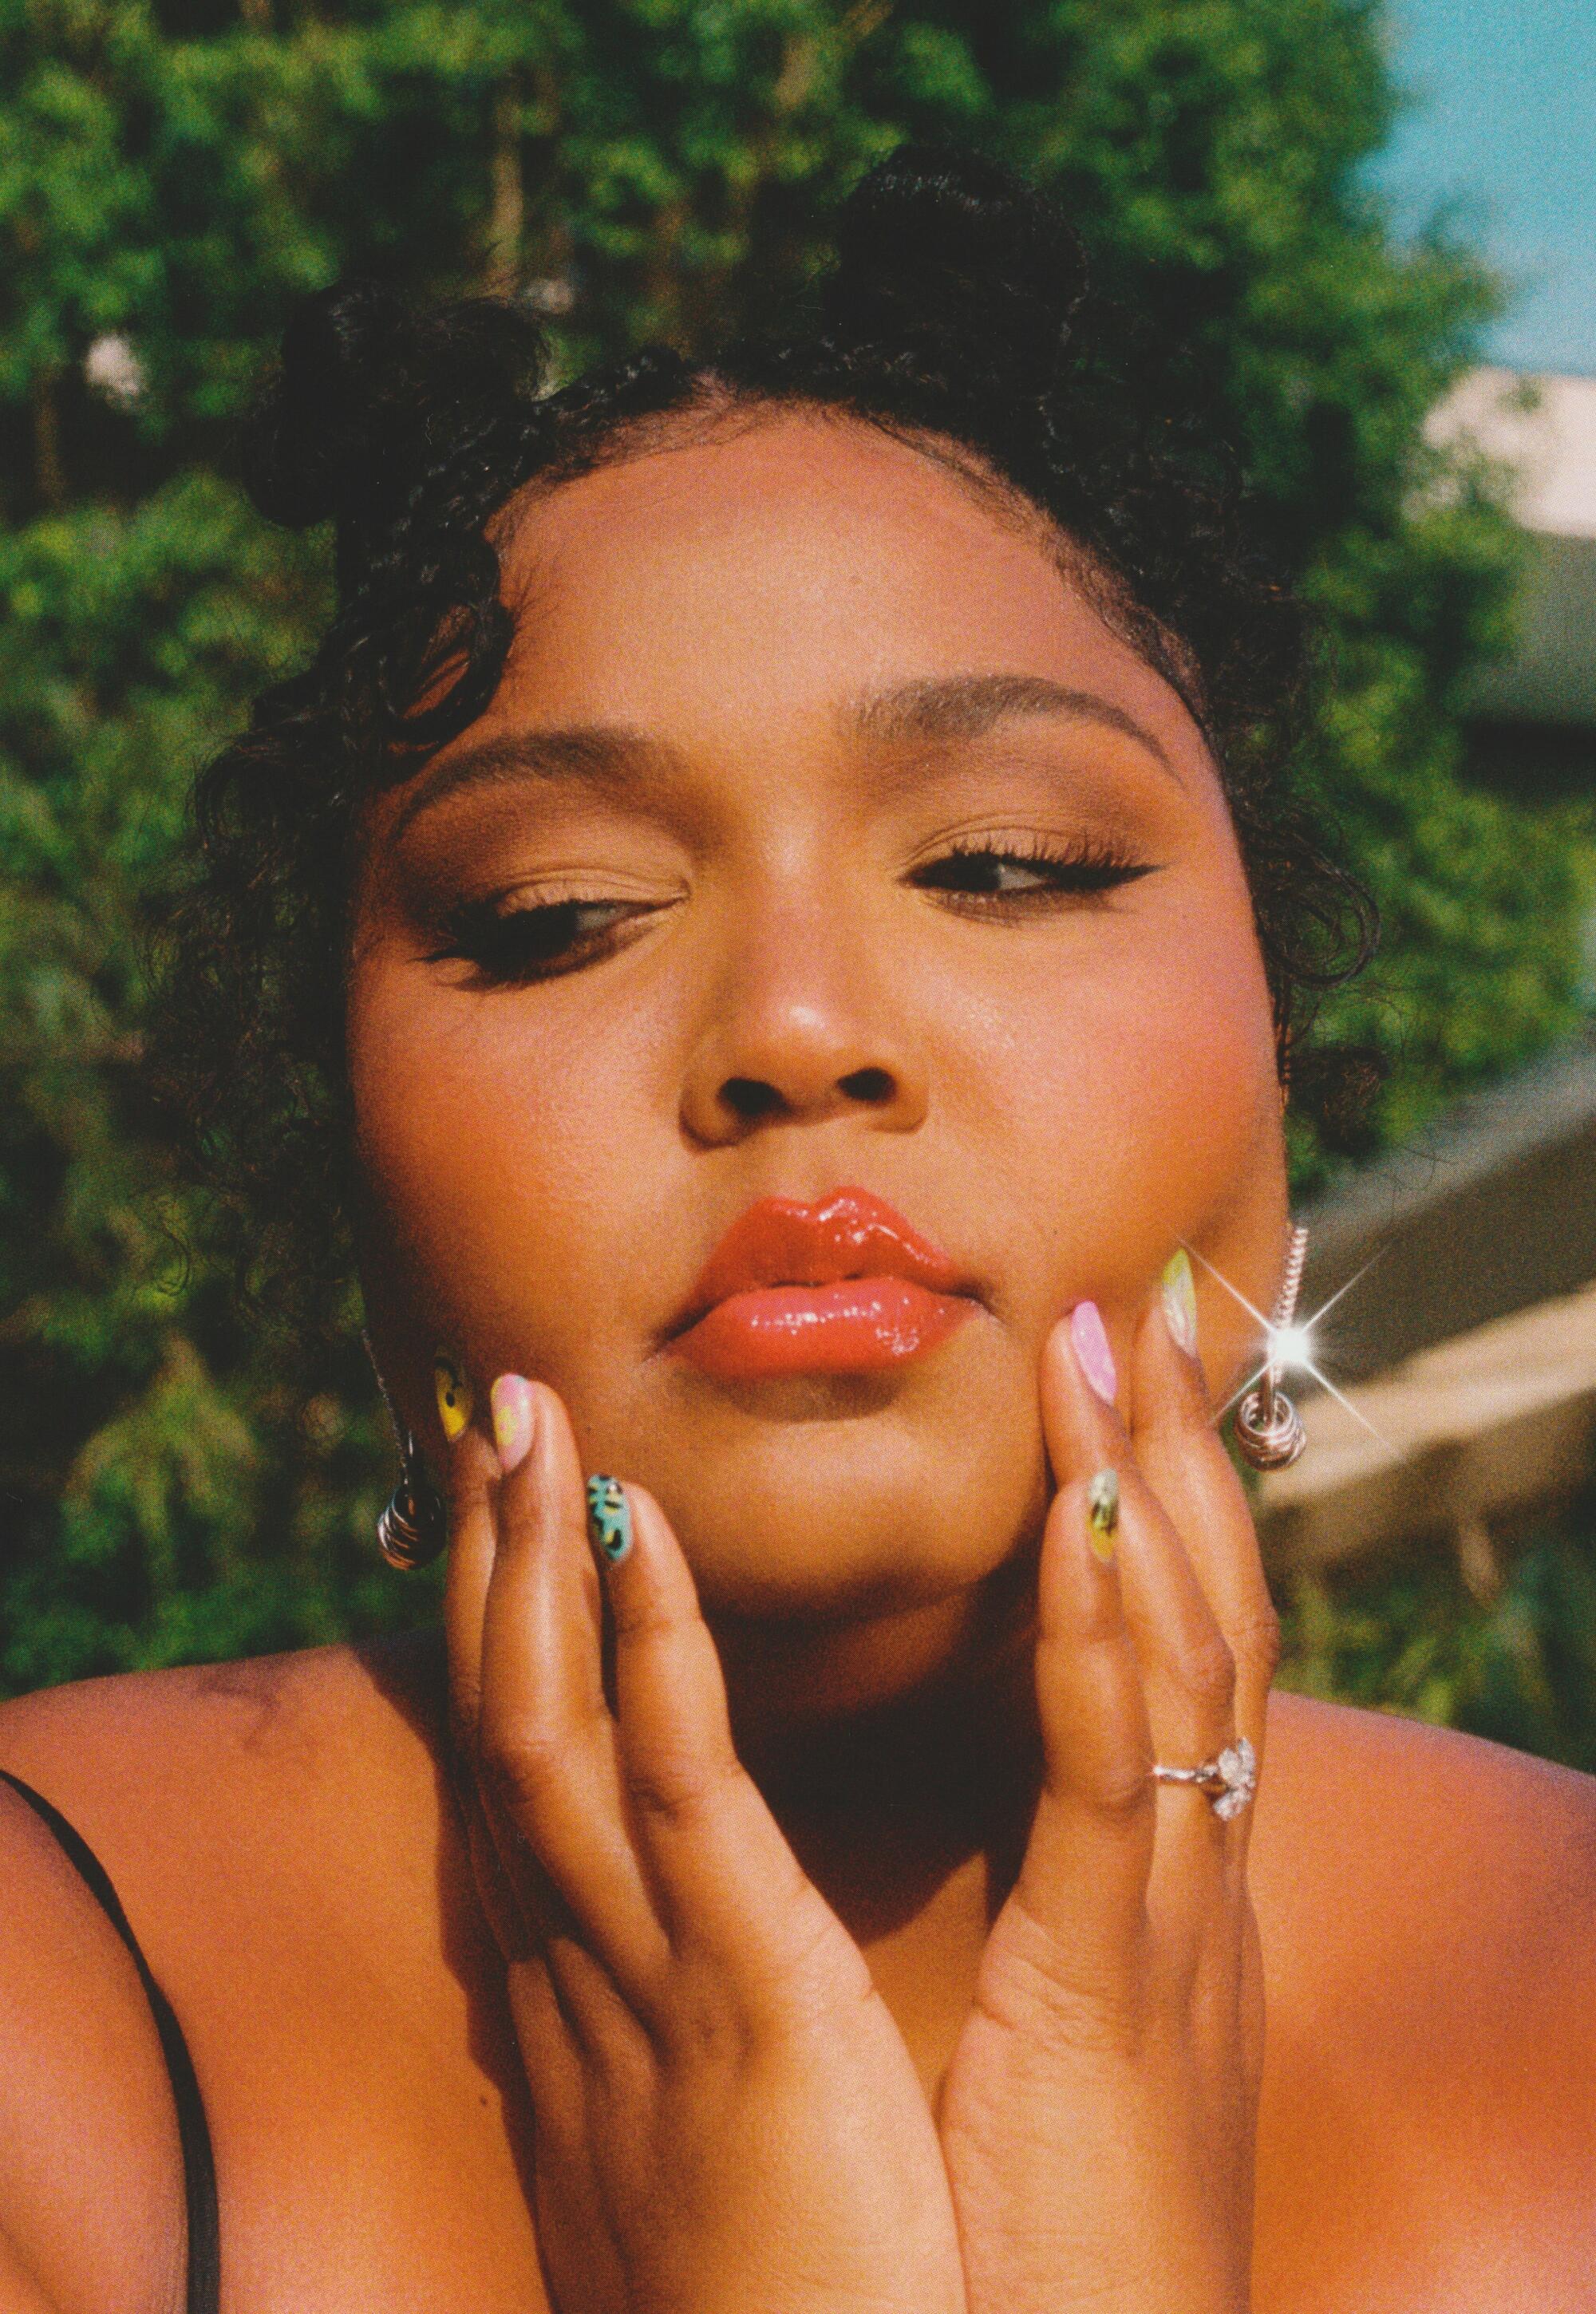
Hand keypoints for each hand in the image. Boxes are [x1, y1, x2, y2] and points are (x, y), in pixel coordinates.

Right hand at [442, 1377, 966, 2313]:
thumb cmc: (807, 2286)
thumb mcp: (708, 2113)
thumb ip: (686, 1995)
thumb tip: (689, 1910)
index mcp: (595, 1989)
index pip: (525, 1775)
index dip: (504, 1630)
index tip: (516, 1499)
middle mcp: (582, 1970)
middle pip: (504, 1724)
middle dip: (488, 1562)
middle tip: (492, 1405)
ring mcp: (643, 1980)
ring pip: (544, 1732)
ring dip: (529, 1565)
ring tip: (528, 1418)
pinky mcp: (735, 2000)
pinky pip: (674, 1796)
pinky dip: (645, 1654)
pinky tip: (634, 1532)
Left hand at [937, 1288, 1274, 2313]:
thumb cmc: (1046, 2250)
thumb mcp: (1062, 2046)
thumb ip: (1055, 1923)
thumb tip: (1011, 1819)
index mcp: (1162, 1892)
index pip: (1170, 1652)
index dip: (1152, 1504)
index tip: (1110, 1378)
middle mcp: (1189, 1880)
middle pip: (1197, 1615)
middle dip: (1171, 1450)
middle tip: (1138, 1300)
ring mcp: (1172, 1925)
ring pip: (1180, 1658)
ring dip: (1144, 1484)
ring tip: (1110, 1342)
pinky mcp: (1123, 1988)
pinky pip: (1121, 1776)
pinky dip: (1109, 1634)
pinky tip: (1091, 1515)